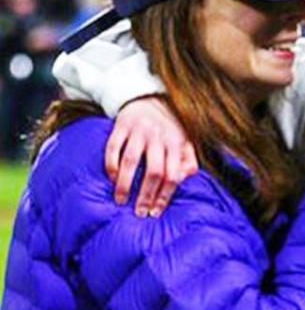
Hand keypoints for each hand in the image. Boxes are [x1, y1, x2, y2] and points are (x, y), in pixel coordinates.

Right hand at [106, 96, 198, 217]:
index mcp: (176, 143)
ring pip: (131, 161)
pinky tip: (112, 179)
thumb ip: (189, 159)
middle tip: (140, 213)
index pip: (173, 174)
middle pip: (154, 171)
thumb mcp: (185, 139)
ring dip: (125, 184)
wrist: (148, 97)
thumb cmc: (168, 126)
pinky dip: (111, 164)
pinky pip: (113, 148)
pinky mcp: (121, 126)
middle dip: (146, 195)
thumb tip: (186, 178)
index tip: (156, 212)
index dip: (165, 195)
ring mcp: (139, 131)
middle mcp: (159, 137)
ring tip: (121, 201)